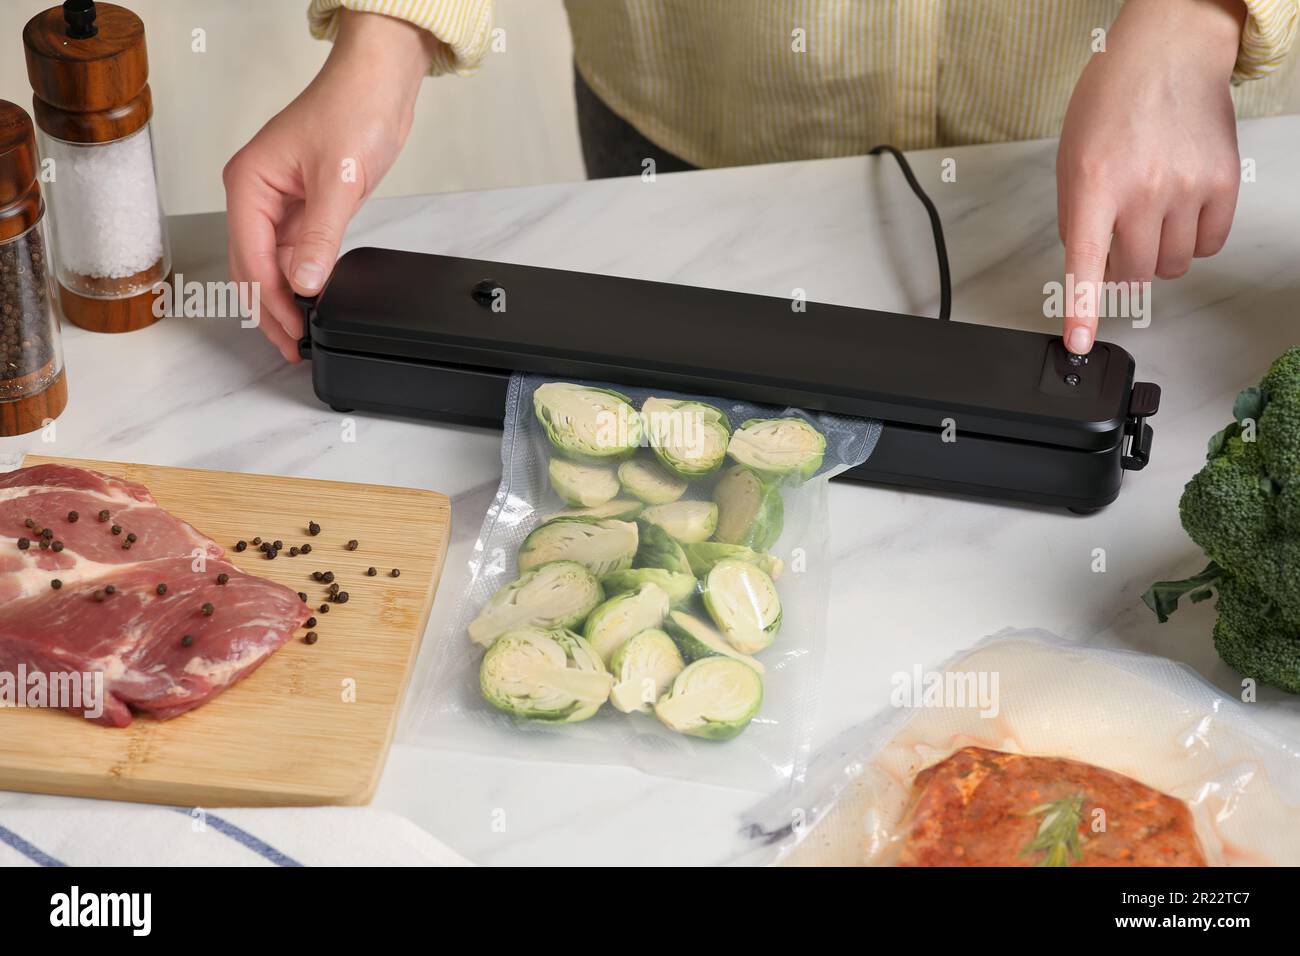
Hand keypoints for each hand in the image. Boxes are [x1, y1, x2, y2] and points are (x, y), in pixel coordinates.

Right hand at [223, 10, 436, 360]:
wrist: (379, 86)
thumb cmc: (351, 110)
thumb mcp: (338, 181)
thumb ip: (320, 236)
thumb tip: (303, 283)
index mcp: (248, 183)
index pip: (250, 257)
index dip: (269, 301)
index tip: (292, 333)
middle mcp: (256, 193)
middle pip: (252, 266)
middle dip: (269, 309)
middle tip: (292, 348)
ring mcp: (278, 201)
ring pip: (272, 263)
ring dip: (284, 299)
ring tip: (300, 335)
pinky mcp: (304, 205)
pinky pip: (294, 251)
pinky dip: (301, 278)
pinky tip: (312, 302)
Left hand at [1056, 0, 1244, 352]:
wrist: (1167, 57)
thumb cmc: (1112, 105)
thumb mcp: (1072, 162)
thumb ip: (1078, 218)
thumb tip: (1092, 269)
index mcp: (1093, 186)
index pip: (1083, 264)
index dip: (1081, 310)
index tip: (1079, 342)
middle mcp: (1142, 191)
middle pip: (1133, 274)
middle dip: (1121, 269)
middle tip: (1119, 239)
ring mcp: (1187, 189)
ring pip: (1171, 266)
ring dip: (1157, 254)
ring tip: (1150, 216)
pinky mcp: (1223, 184)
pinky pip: (1209, 246)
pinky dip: (1192, 241)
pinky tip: (1180, 212)